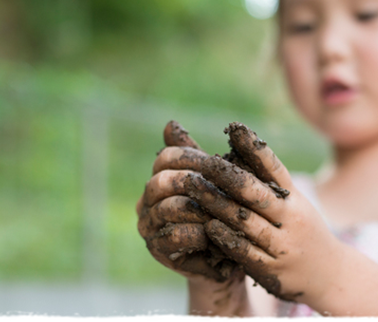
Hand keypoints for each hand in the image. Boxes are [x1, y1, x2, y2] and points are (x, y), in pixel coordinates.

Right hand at [136, 121, 238, 282]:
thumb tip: (169, 123)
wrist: (230, 254)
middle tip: (221, 186)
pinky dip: (196, 232)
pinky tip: (215, 231)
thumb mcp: (217, 180)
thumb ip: (197, 156)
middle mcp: (147, 200)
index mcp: (160, 177)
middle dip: (193, 182)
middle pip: (162, 181)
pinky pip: (172, 235)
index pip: (166, 157)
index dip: (192, 158)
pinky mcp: (157, 250)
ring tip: (223, 210)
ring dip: (199, 208)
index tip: (218, 163)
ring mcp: (149, 225)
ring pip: (168, 208)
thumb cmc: (225, 211)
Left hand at [182, 122, 345, 303]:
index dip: (255, 148)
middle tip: (203, 161)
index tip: (236, 129)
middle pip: (258, 192)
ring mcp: (283, 245)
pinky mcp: (272, 270)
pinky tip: (208, 227)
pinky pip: (246, 252)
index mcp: (296, 198)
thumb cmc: (303, 232)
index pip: (275, 168)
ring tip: (194, 188)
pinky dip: (227, 238)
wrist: (332, 276)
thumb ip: (268, 185)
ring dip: (218, 203)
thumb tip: (236, 150)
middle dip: (228, 175)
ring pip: (248, 221)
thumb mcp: (295, 206)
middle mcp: (292, 218)